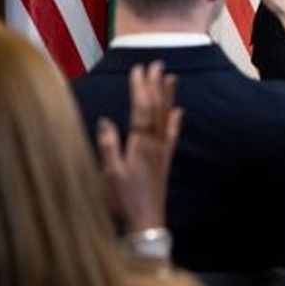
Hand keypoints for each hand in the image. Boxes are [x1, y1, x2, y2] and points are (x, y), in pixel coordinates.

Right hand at [97, 61, 181, 233]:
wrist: (146, 221)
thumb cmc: (123, 199)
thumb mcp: (109, 173)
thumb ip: (108, 145)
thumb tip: (106, 120)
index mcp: (140, 145)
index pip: (141, 109)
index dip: (140, 88)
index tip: (139, 69)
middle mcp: (155, 144)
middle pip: (157, 108)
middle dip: (155, 85)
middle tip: (157, 64)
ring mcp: (163, 151)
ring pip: (167, 117)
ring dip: (168, 96)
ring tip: (171, 77)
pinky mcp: (165, 160)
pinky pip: (172, 135)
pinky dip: (175, 120)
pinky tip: (178, 110)